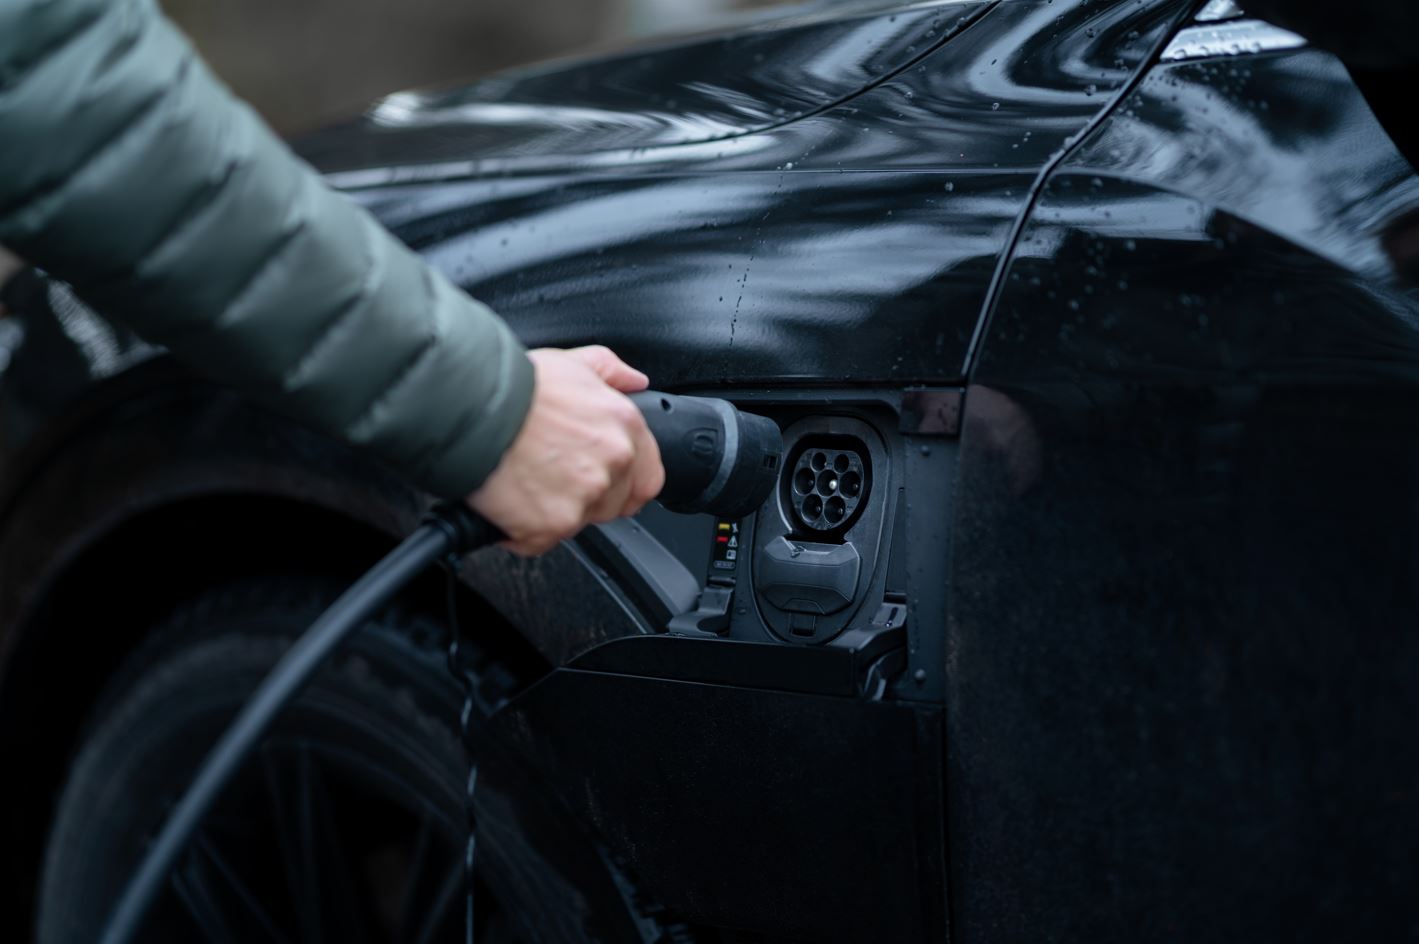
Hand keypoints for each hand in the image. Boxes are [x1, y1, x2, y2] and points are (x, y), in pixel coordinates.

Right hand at [468, 345, 664, 555]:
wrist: (469, 407)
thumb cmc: (514, 386)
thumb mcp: (570, 361)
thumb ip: (610, 371)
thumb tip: (635, 381)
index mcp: (623, 425)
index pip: (648, 476)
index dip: (625, 482)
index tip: (603, 481)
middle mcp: (612, 463)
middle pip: (612, 503)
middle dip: (586, 496)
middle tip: (549, 475)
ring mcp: (585, 497)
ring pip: (578, 523)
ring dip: (554, 512)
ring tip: (524, 482)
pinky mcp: (552, 525)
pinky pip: (540, 541)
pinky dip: (521, 530)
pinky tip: (506, 501)